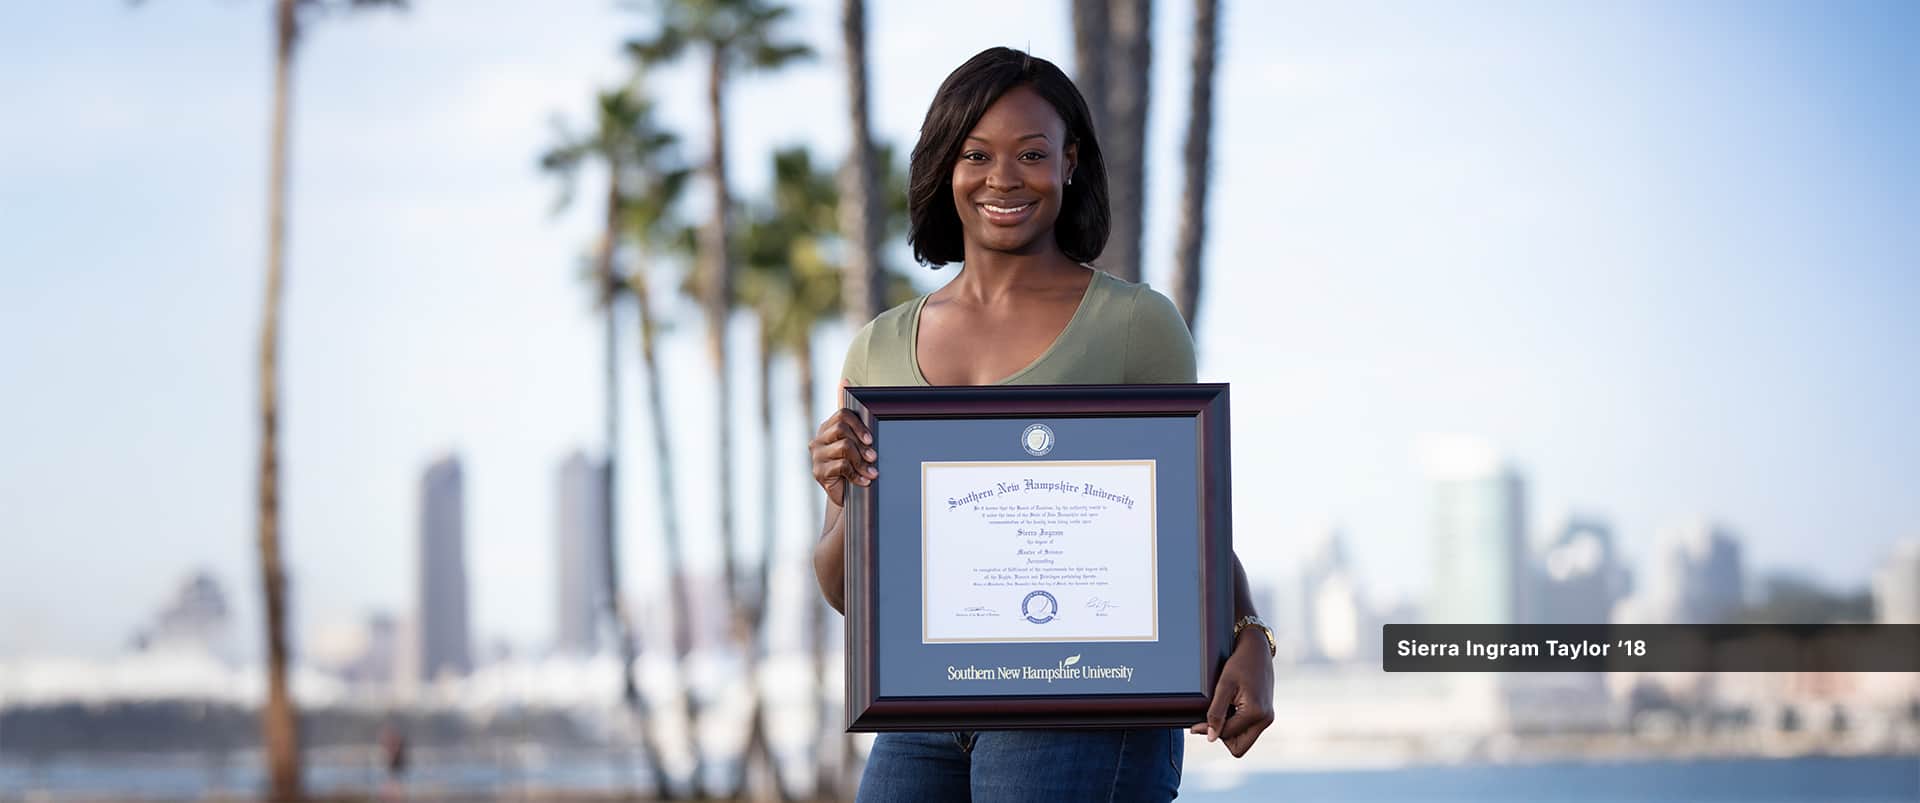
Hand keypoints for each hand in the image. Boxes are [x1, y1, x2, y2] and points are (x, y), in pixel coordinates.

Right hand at [808, 406, 877, 506]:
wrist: (844, 496)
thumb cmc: (852, 469)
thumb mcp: (856, 450)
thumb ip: (860, 439)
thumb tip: (873, 437)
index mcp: (828, 430)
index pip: (842, 415)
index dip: (858, 425)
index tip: (870, 439)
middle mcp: (819, 440)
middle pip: (841, 429)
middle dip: (861, 444)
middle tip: (873, 456)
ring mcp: (817, 456)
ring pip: (843, 446)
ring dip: (861, 461)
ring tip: (872, 472)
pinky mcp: (818, 472)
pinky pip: (842, 466)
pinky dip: (857, 475)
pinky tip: (864, 481)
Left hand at [1189, 628, 1274, 756]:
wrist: (1257, 650)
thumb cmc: (1240, 663)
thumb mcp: (1223, 686)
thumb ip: (1216, 713)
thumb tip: (1211, 737)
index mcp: (1256, 713)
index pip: (1227, 735)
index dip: (1209, 731)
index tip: (1194, 725)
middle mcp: (1265, 719)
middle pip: (1239, 747)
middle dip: (1222, 736)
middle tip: (1211, 719)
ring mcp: (1267, 718)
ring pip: (1244, 741)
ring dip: (1229, 731)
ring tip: (1222, 710)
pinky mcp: (1266, 715)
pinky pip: (1248, 731)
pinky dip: (1236, 725)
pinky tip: (1230, 708)